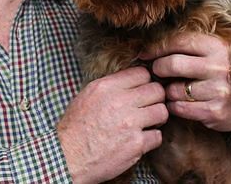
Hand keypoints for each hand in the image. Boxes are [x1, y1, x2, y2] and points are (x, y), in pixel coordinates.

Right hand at [57, 66, 167, 183]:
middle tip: (148, 108)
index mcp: (106, 86)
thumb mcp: (88, 95)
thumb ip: (111, 86)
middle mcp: (119, 101)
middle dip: (155, 99)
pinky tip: (139, 140)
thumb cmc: (76, 127)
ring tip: (146, 123)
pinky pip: (158, 136)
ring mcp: (130, 123)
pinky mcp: (136, 144)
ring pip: (162, 111)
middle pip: (157, 90)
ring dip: (156, 118)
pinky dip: (151, 139)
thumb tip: (131, 80)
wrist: (68, 156)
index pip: (142, 73)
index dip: (145, 82)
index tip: (142, 91)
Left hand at [139, 32, 230, 133]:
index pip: (179, 41)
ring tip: (173, 89)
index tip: (145, 54)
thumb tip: (151, 49)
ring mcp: (218, 91)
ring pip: (173, 89)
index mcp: (218, 47)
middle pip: (172, 64)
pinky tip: (179, 102)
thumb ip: (190, 48)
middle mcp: (219, 67)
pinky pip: (179, 108)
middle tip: (157, 71)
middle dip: (158, 68)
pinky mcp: (215, 112)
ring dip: (167, 91)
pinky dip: (174, 105)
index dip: (157, 47)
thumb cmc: (227, 75)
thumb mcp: (216, 53)